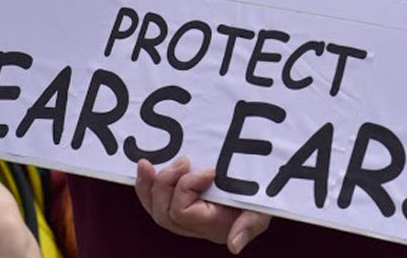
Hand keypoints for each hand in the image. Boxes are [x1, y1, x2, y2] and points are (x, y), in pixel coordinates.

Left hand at [135, 158, 270, 253]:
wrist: (260, 184)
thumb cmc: (262, 197)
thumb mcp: (262, 209)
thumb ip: (250, 226)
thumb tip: (233, 246)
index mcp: (212, 225)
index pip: (182, 213)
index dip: (187, 188)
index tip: (210, 170)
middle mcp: (195, 225)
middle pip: (164, 214)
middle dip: (166, 184)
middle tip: (184, 160)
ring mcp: (185, 216)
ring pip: (155, 210)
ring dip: (151, 184)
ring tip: (151, 162)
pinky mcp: (179, 202)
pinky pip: (154, 202)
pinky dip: (145, 186)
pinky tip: (144, 166)